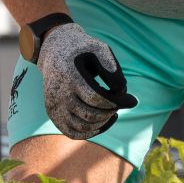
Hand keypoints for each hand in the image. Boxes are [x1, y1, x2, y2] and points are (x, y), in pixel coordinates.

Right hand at [34, 21, 138, 137]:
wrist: (54, 51)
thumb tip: (122, 89)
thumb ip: (112, 67)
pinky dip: (91, 132)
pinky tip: (103, 122)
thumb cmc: (82, 50)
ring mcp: (54, 106)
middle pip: (89, 115)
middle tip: (120, 104)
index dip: (116, 102)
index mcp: (70, 76)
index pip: (95, 97)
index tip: (130, 100)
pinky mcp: (53, 114)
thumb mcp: (98, 49)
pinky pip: (72, 133)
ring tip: (112, 111)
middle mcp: (58, 93)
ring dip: (103, 123)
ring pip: (82, 127)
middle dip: (110, 112)